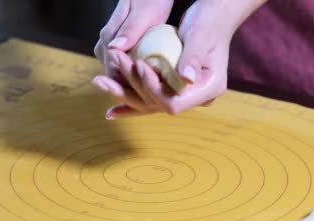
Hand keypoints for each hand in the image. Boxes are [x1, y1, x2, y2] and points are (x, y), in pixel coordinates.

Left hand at [93, 0, 266, 118]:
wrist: (213, 18)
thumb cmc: (208, 22)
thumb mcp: (201, 36)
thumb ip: (193, 57)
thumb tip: (185, 78)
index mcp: (209, 89)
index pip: (174, 103)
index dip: (153, 89)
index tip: (138, 66)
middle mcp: (197, 98)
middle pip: (158, 106)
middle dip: (131, 91)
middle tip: (104, 77)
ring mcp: (185, 95)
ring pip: (150, 103)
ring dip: (124, 94)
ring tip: (100, 82)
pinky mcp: (173, 89)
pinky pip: (150, 98)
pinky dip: (131, 99)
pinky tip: (111, 108)